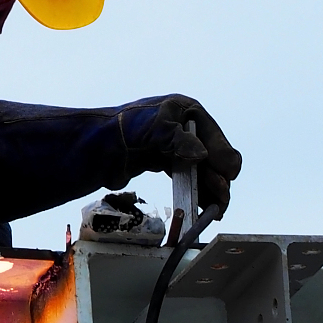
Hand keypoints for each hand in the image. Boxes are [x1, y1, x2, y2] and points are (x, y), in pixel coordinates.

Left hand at [132, 95, 242, 216]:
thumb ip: (179, 140)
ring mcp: (176, 145)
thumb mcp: (155, 128)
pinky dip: (196, 191)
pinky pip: (188, 177)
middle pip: (212, 157)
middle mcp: (186, 127)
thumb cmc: (124, 126)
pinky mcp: (165, 161)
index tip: (226, 179)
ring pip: (202, 170)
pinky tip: (201, 207)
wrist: (95, 143)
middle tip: (220, 203)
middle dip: (218, 179)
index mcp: (188, 111)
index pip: (215, 138)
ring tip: (214, 211)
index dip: (223, 160)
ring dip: (210, 189)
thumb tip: (202, 155)